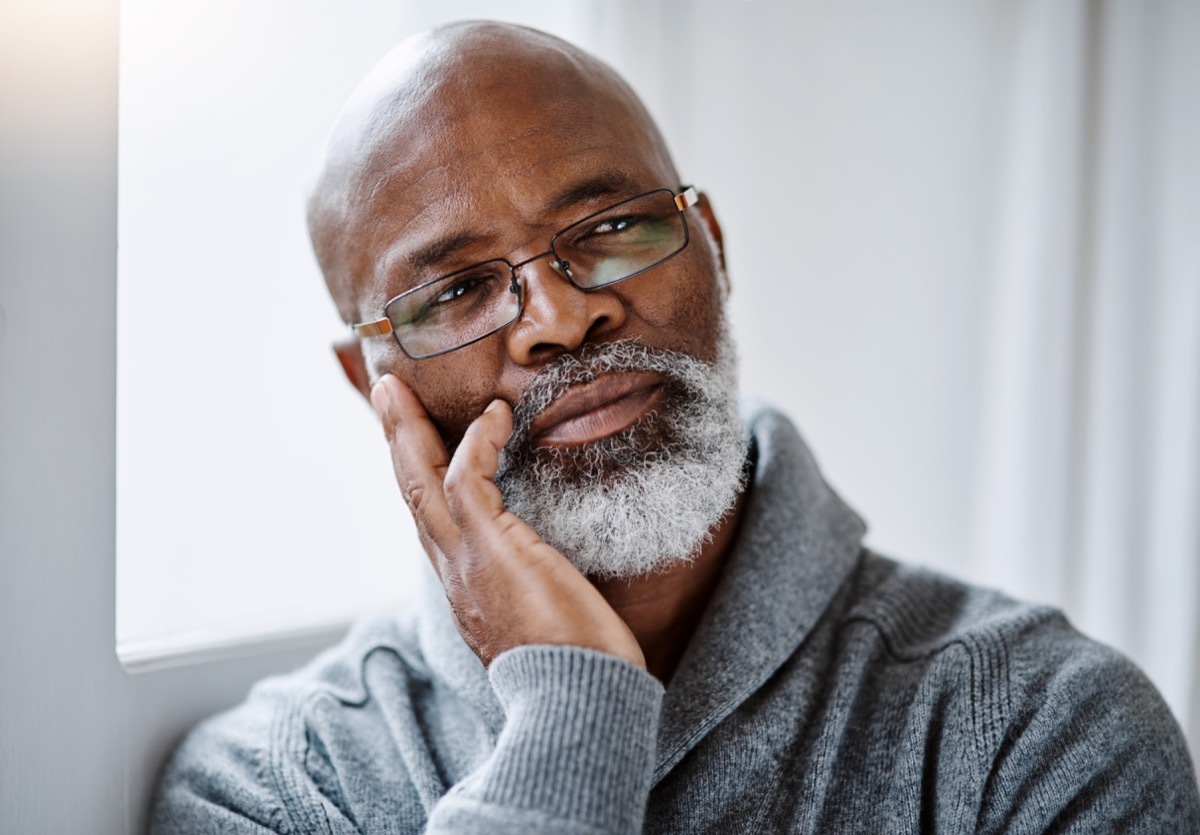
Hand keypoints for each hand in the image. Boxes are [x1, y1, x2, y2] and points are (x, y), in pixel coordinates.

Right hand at [370, 374, 645, 668]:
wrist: (576, 703)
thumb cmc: (577, 668)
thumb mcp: (544, 619)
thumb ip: (534, 588)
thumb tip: (552, 571)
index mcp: (465, 587)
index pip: (431, 519)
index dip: (420, 476)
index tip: (417, 442)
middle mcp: (452, 573)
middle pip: (410, 491)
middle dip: (396, 439)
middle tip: (385, 393)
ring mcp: (464, 561)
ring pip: (420, 479)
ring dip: (406, 428)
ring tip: (398, 388)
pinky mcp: (488, 549)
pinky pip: (465, 479)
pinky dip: (476, 441)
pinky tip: (495, 415)